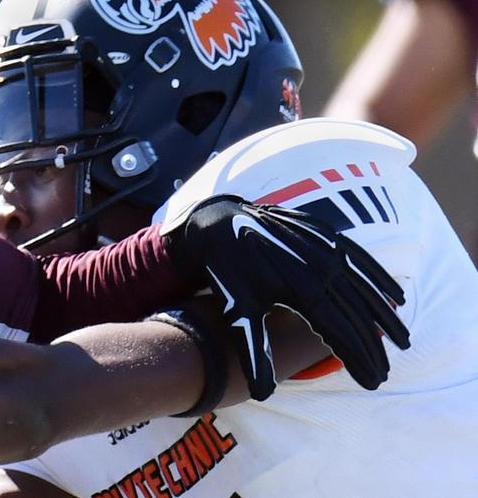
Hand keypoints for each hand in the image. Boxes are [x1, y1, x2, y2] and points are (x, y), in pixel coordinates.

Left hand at [167, 194, 409, 400]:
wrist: (218, 223)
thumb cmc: (227, 272)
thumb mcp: (238, 312)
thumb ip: (254, 352)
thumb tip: (262, 395)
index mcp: (302, 291)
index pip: (341, 333)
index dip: (359, 359)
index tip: (372, 382)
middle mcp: (321, 268)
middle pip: (357, 315)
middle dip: (373, 346)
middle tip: (384, 373)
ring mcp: (325, 249)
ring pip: (365, 288)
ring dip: (384, 316)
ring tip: (401, 341)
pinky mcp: (325, 234)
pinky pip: (359, 259)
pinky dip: (379, 278)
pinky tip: (394, 296)